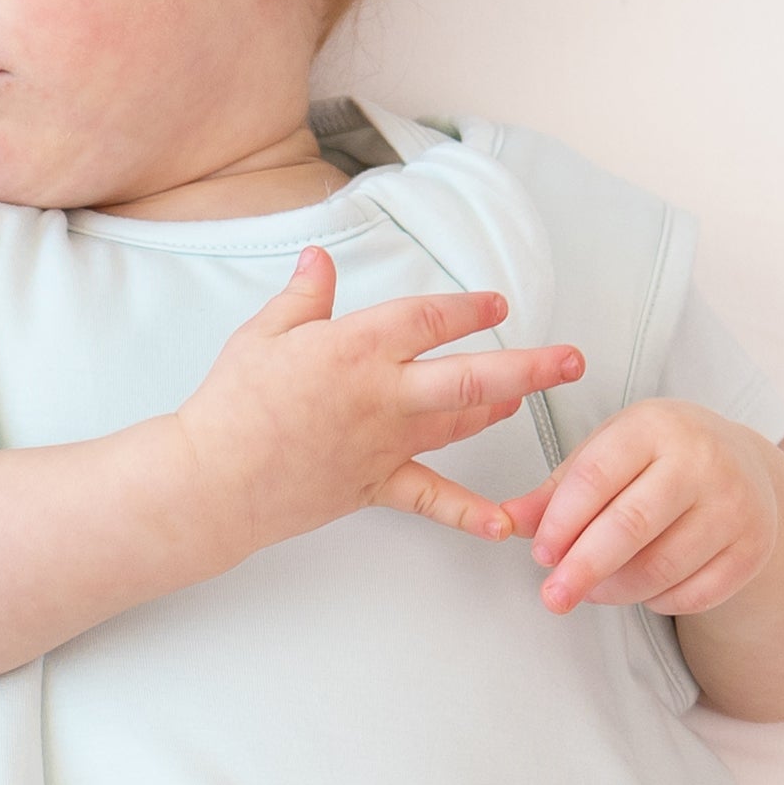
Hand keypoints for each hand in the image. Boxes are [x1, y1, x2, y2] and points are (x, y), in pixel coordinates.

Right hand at [172, 251, 583, 559]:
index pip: (432, 318)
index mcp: (360, 345)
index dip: (470, 308)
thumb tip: (319, 261)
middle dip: (530, 365)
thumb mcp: (263, 335)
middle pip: (473, 373)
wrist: (211, 479)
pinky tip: (504, 524)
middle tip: (573, 360)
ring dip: (498, 410)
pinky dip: (467, 514)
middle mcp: (385, 392)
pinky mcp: (374, 485)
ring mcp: (385, 442)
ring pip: (459, 424)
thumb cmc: (230, 404)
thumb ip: (304, 297)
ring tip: (523, 399)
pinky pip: (430, 500)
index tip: (496, 304)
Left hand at [507, 401, 782, 616]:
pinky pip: (693, 594)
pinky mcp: (753, 548)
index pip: (595, 477)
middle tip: (552, 598)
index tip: (540, 555)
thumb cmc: (654, 462)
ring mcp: (736, 504)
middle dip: (583, 568)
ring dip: (615, 591)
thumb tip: (506, 521)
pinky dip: (657, 602)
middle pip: (630, 526)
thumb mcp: (605, 457)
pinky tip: (644, 590)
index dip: (560, 523)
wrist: (742, 466)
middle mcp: (703, 459)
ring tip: (593, 591)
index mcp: (655, 426)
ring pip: (660, 568)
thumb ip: (554, 492)